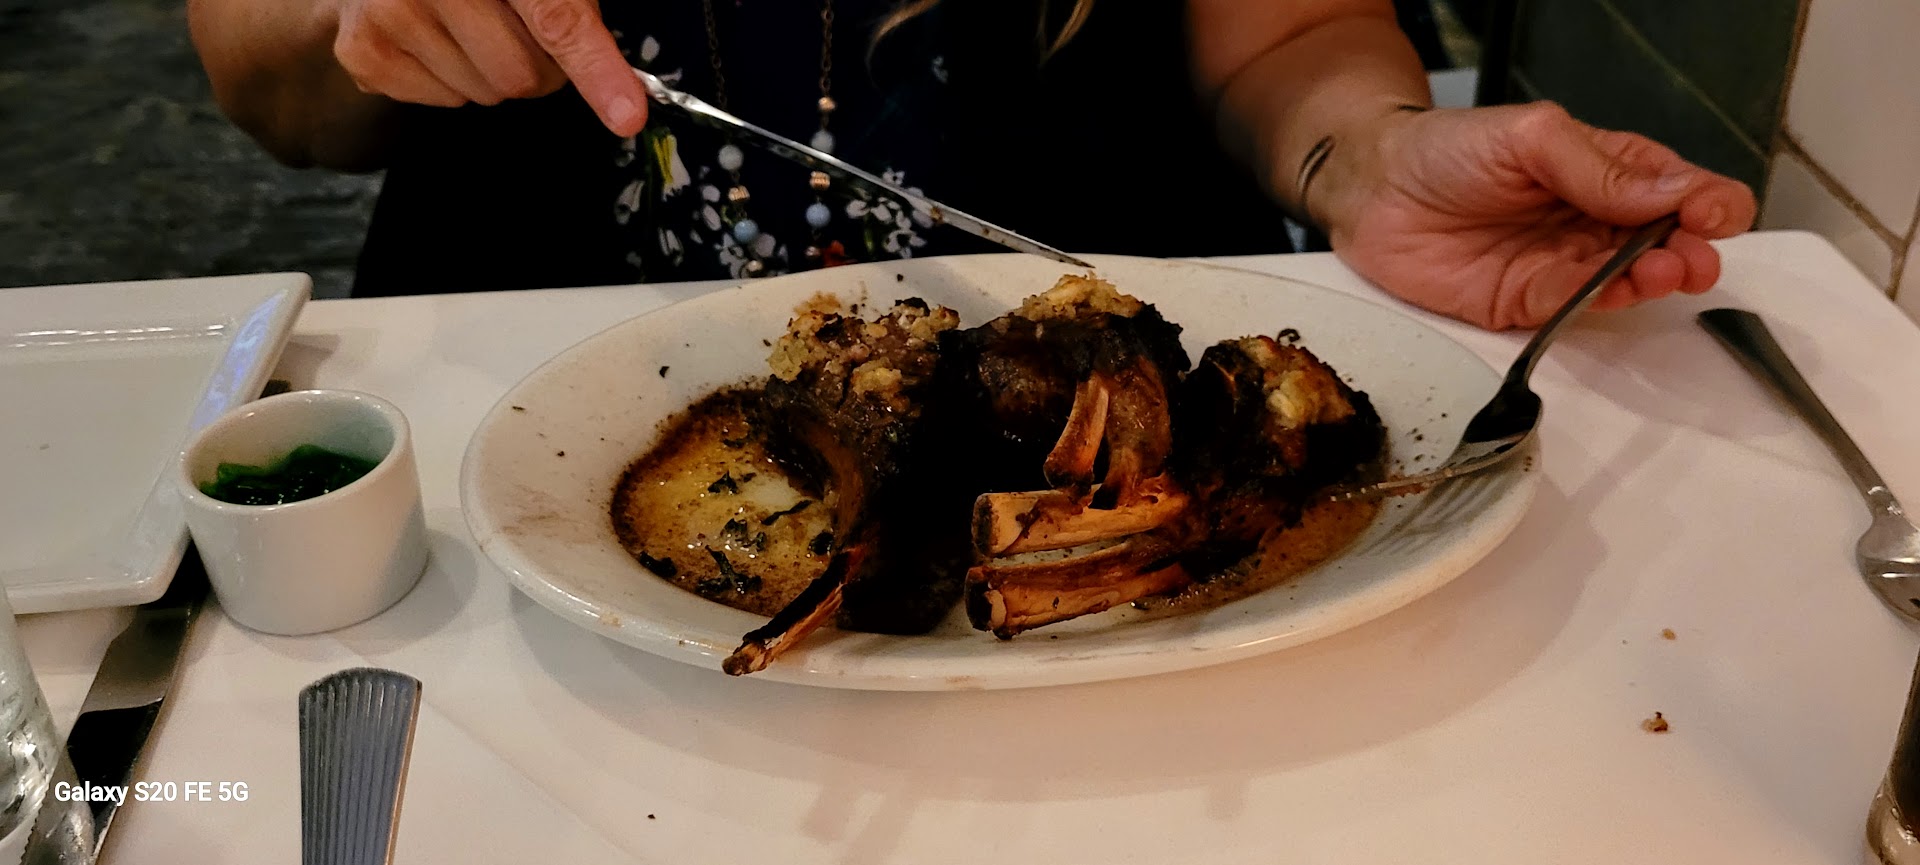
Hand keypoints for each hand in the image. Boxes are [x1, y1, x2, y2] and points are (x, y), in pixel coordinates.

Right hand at [329, 0, 647, 134]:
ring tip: (467, 28)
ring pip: (487, 94)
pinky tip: (435, 42)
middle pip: (524, 77)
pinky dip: (450, 82)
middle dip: (535, 68)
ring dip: (490, 72)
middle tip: (514, 31)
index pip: (557, 21)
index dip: (597, 71)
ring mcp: (391, 14)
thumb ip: (573, 18)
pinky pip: (447, 102)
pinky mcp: (365, 53)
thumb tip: (623, 96)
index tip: (627, 114)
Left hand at [1309, 101, 1757, 329]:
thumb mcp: (1530, 136)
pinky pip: (1571, 307)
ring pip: (1623, 281)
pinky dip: (1596, 301)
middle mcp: (1592, 222)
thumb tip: (1674, 190)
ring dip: (1651, 280)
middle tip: (1695, 258)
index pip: (1678, 189)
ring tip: (1665, 272)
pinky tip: (1613, 289)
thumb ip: (1599, 166)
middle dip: (1688, 252)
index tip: (1714, 214)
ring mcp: (1561, 264)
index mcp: (1606, 171)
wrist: (1372, 187)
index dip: (1706, 203)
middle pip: (1662, 243)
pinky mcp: (1523, 302)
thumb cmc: (1448, 148)